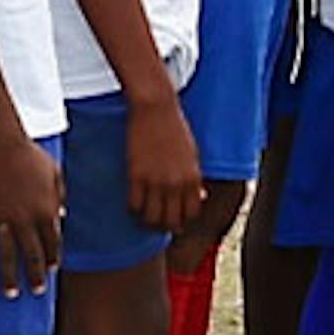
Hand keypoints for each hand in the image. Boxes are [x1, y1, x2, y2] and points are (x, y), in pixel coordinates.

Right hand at [0, 134, 64, 297]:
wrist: (2, 143)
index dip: (52, 258)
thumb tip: (61, 216)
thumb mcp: (55, 173)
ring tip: (11, 293)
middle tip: (37, 291)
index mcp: (46, 209)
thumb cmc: (31, 155)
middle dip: (35, 275)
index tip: (51, 270)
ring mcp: (2, 217)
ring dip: (10, 276)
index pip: (52, 242)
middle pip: (32, 254)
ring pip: (7, 254)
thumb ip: (60, 196)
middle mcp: (25, 218)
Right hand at [126, 95, 204, 234]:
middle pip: (171, 221)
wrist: (156, 108)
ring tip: (142, 216)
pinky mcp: (136, 175)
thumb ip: (196, 178)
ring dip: (147, 222)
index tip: (175, 218)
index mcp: (193, 179)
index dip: (183, 219)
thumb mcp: (193, 155)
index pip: (191, 213)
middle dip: (164, 226)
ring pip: (151, 218)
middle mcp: (176, 184)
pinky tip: (132, 204)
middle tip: (157, 222)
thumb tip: (201, 196)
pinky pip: (134, 205)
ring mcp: (156, 181)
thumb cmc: (175, 128)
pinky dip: (133, 209)